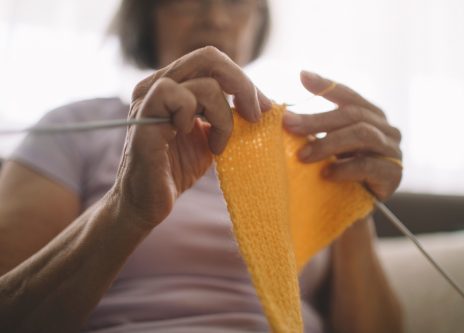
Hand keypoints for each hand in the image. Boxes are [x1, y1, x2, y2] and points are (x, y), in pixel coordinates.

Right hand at [112, 46, 271, 229]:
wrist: (147, 203)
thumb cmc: (176, 170)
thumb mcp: (210, 137)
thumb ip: (226, 114)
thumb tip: (261, 102)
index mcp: (174, 85)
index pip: (213, 62)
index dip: (243, 80)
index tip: (263, 108)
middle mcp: (157, 84)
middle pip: (209, 58)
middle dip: (242, 86)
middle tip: (255, 115)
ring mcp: (148, 100)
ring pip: (203, 83)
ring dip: (222, 116)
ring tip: (218, 144)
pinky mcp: (143, 120)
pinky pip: (174, 95)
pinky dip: (195, 116)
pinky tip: (193, 137)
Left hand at [283, 70, 401, 199]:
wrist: (350, 211)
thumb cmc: (336, 173)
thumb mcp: (325, 146)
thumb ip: (313, 128)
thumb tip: (280, 111)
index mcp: (371, 116)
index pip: (349, 96)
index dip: (326, 85)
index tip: (302, 76)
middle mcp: (386, 129)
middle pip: (352, 115)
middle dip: (317, 119)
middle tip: (288, 125)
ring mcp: (393, 150)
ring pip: (362, 135)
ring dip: (328, 143)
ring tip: (302, 156)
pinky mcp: (394, 175)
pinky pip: (369, 165)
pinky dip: (344, 168)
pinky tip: (325, 174)